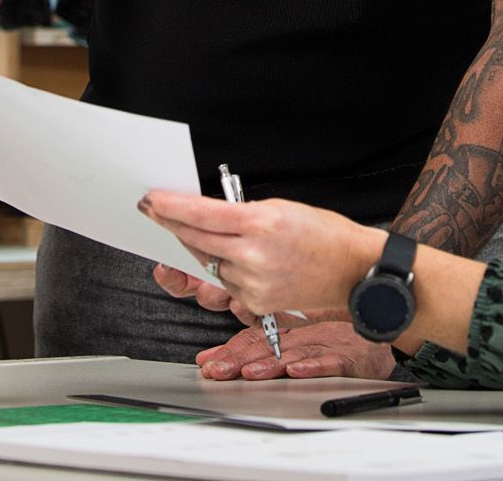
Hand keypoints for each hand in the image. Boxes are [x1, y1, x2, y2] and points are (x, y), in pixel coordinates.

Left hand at [139, 190, 380, 317]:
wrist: (350, 270)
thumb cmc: (321, 234)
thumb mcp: (281, 208)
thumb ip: (241, 213)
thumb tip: (205, 215)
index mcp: (261, 223)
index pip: (202, 214)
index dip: (171, 206)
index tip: (152, 200)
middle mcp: (253, 254)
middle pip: (195, 239)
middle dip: (171, 224)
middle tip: (157, 212)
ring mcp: (253, 282)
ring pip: (208, 262)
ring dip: (204, 249)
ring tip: (226, 239)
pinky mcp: (255, 302)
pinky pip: (226, 283)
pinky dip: (228, 271)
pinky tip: (247, 262)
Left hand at [193, 317, 396, 381]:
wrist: (386, 319)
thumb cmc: (344, 329)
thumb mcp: (304, 330)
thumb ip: (269, 335)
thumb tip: (225, 336)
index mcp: (293, 330)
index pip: (255, 339)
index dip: (230, 350)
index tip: (207, 362)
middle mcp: (306, 335)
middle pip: (268, 347)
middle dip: (239, 360)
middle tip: (217, 370)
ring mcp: (327, 344)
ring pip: (295, 353)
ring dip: (270, 364)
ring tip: (250, 372)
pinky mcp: (349, 355)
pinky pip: (330, 361)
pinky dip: (313, 366)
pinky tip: (298, 370)